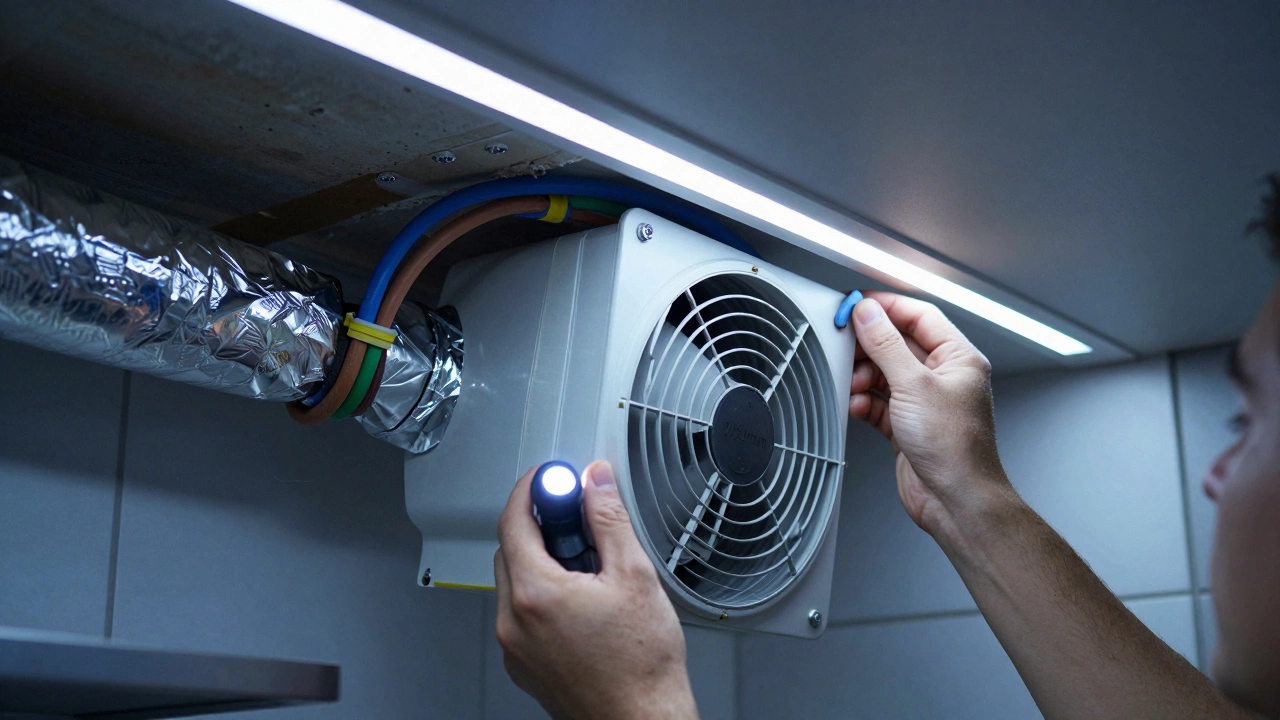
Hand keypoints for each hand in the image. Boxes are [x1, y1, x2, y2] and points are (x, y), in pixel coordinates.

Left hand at [494, 461, 698, 719]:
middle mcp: (513, 621)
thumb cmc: (641, 666)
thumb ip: (609, 520)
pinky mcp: (524, 665)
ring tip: (588, 565)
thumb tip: (596, 483)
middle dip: (539, 524)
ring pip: (514, 582)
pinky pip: (520, 615)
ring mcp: (515, 647)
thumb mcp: (634, 575)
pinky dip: (542, 595)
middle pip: (510, 549)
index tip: (550, 477)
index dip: (532, 488)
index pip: (514, 520)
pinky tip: (581, 600)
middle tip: (576, 516)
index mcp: (535, 593)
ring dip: (541, 561)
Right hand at [847, 291, 1012, 535]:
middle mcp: (944, 378)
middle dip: (869, 345)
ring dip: (864, 377)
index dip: (887, 305)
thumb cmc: (955, 448)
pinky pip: (880, 403)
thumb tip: (868, 313)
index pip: (920, 316)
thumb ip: (886, 345)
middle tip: (845, 342)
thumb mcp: (914, 385)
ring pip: (885, 374)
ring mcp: (925, 403)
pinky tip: (857, 406)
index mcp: (958, 358)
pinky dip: (865, 403)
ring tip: (853, 382)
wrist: (956, 501)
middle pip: (898, 344)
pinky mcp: (908, 426)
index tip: (856, 303)